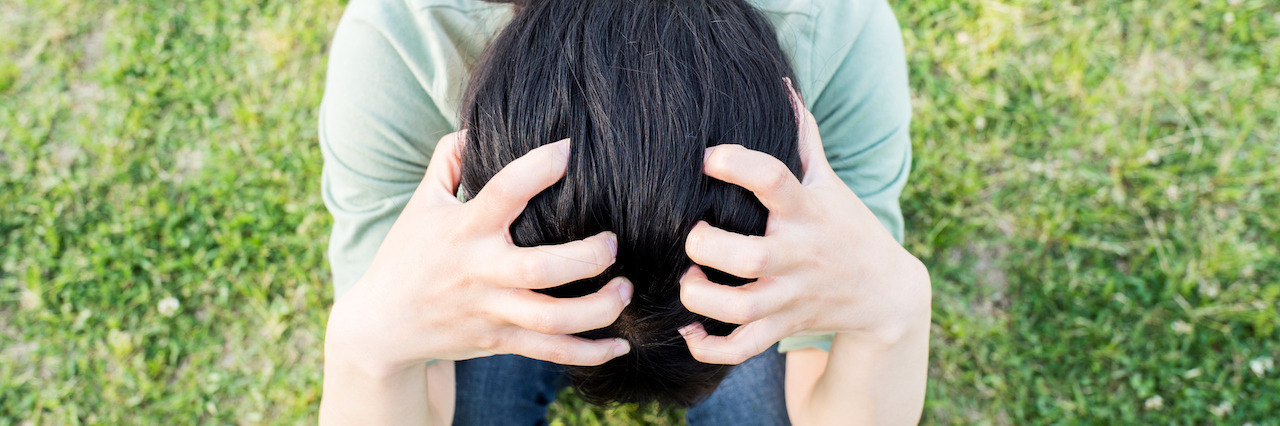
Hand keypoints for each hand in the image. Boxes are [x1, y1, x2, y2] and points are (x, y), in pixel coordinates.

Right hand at [324, 133, 632, 378]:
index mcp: (464, 230)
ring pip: (551, 319)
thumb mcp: (422, 203)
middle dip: (586, 258)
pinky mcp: (499, 342)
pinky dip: (588, 352)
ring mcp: (492, 311)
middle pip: (540, 269)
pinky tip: (619, 345)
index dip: (537, 169)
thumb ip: (448, 160)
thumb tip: (475, 124)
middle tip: (612, 243)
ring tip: (625, 290)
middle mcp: (480, 272)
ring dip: (597, 308)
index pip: (502, 193)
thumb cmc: (408, 255)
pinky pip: (550, 352)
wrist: (381, 325)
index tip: (567, 150)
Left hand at [677, 81, 930, 364]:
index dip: (736, 164)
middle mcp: (797, 253)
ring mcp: (790, 294)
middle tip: (694, 235)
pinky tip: (691, 329)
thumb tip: (782, 87)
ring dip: (702, 297)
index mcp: (805, 210)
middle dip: (706, 246)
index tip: (709, 158)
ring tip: (691, 281)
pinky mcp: (783, 326)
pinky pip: (742, 347)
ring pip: (740, 307)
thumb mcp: (829, 181)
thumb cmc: (844, 227)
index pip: (772, 179)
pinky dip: (711, 345)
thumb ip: (802, 138)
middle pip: (746, 256)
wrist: (885, 293)